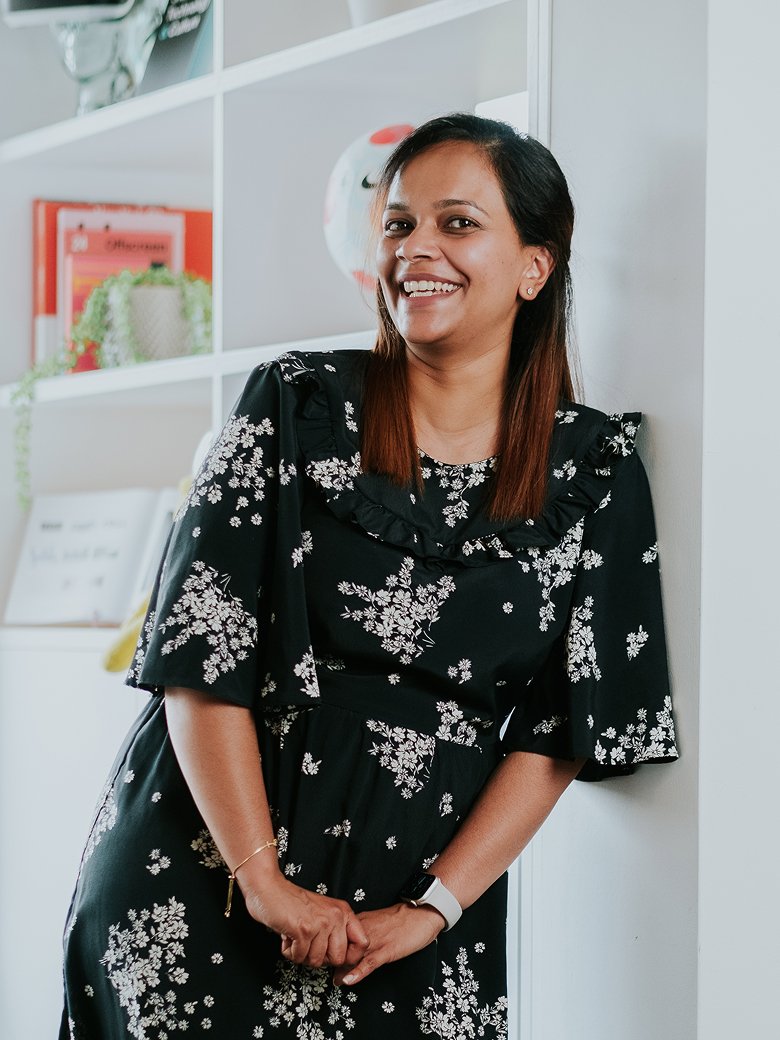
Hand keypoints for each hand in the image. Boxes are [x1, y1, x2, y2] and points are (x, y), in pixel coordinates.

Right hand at [242, 873, 368, 968]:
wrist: (268, 888)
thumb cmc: (292, 903)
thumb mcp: (323, 912)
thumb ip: (334, 930)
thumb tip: (342, 959)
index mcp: (343, 911)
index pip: (362, 943)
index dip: (351, 957)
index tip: (336, 956)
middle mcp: (335, 916)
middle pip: (338, 959)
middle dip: (320, 958)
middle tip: (308, 946)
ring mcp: (321, 923)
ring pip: (316, 961)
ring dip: (302, 954)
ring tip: (295, 937)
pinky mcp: (304, 930)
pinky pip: (300, 957)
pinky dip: (290, 952)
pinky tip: (287, 937)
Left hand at [332, 902, 444, 985]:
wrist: (422, 912)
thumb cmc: (402, 918)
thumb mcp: (377, 922)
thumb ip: (363, 932)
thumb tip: (350, 946)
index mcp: (361, 922)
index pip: (338, 935)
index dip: (330, 947)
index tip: (323, 956)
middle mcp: (365, 930)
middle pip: (342, 946)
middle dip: (332, 960)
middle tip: (324, 971)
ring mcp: (376, 940)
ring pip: (352, 955)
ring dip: (340, 969)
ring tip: (334, 981)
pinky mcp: (387, 950)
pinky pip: (369, 963)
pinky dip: (358, 972)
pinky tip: (348, 980)